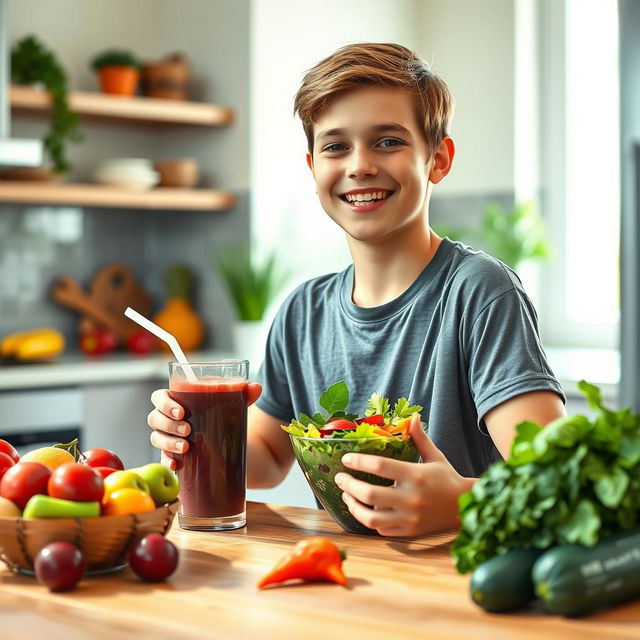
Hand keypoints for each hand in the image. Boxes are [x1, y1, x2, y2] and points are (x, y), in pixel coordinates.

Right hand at [147, 384, 261, 470]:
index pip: (159, 397)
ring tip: (186, 447)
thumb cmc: (223, 416)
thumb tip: (256, 387)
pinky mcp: (173, 455)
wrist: (229, 443)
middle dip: (169, 425)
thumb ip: (244, 394)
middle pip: (155, 418)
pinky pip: (163, 458)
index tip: (182, 412)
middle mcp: (168, 419)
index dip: (165, 403)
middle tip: (188, 430)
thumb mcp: (233, 405)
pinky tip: (175, 465)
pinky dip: (167, 462)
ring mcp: (168, 438)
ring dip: (168, 442)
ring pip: (156, 438)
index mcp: (178, 401)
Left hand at [334, 414, 473, 535]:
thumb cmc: (447, 478)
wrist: (463, 507)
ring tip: (346, 496)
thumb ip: (420, 438)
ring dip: (354, 507)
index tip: (346, 459)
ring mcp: (409, 518)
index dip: (359, 462)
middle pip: (370, 494)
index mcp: (415, 475)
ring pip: (371, 518)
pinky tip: (363, 510)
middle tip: (340, 478)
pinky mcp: (409, 532)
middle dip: (349, 485)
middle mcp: (411, 498)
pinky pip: (382, 530)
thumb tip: (412, 417)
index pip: (380, 466)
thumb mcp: (435, 456)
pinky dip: (369, 520)